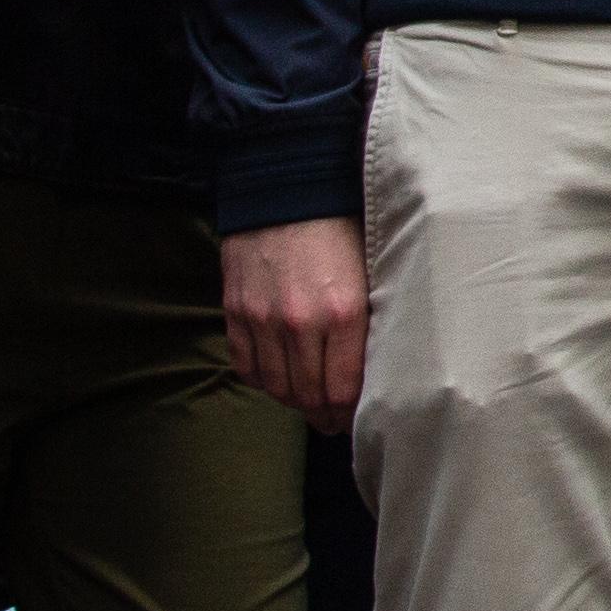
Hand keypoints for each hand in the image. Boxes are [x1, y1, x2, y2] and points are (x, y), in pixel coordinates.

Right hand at [223, 216, 368, 422]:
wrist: (288, 187)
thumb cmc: (341, 227)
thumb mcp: (370, 272)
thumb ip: (369, 320)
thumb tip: (374, 370)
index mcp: (344, 312)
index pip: (343, 389)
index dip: (347, 414)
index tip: (352, 420)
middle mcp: (301, 322)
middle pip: (308, 395)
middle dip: (322, 415)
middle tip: (331, 423)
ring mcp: (262, 318)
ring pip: (275, 386)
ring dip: (292, 401)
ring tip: (306, 404)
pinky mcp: (235, 309)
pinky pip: (245, 364)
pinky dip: (261, 379)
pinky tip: (276, 380)